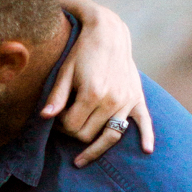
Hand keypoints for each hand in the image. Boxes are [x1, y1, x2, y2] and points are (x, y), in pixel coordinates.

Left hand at [44, 0, 154, 166]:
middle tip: (66, 123)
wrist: (108, 32)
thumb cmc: (82, 51)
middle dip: (73, 133)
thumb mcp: (65, 71)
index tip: (56, 118)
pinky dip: (146, 137)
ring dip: (95, 147)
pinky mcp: (137, 97)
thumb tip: (45, 117)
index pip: (72, 127)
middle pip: (89, 134)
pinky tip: (146, 150)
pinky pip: (144, 122)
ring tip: (81, 159)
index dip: (60, 126)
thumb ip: (57, 96)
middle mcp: (112, 100)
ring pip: (111, 136)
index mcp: (92, 94)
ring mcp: (127, 100)